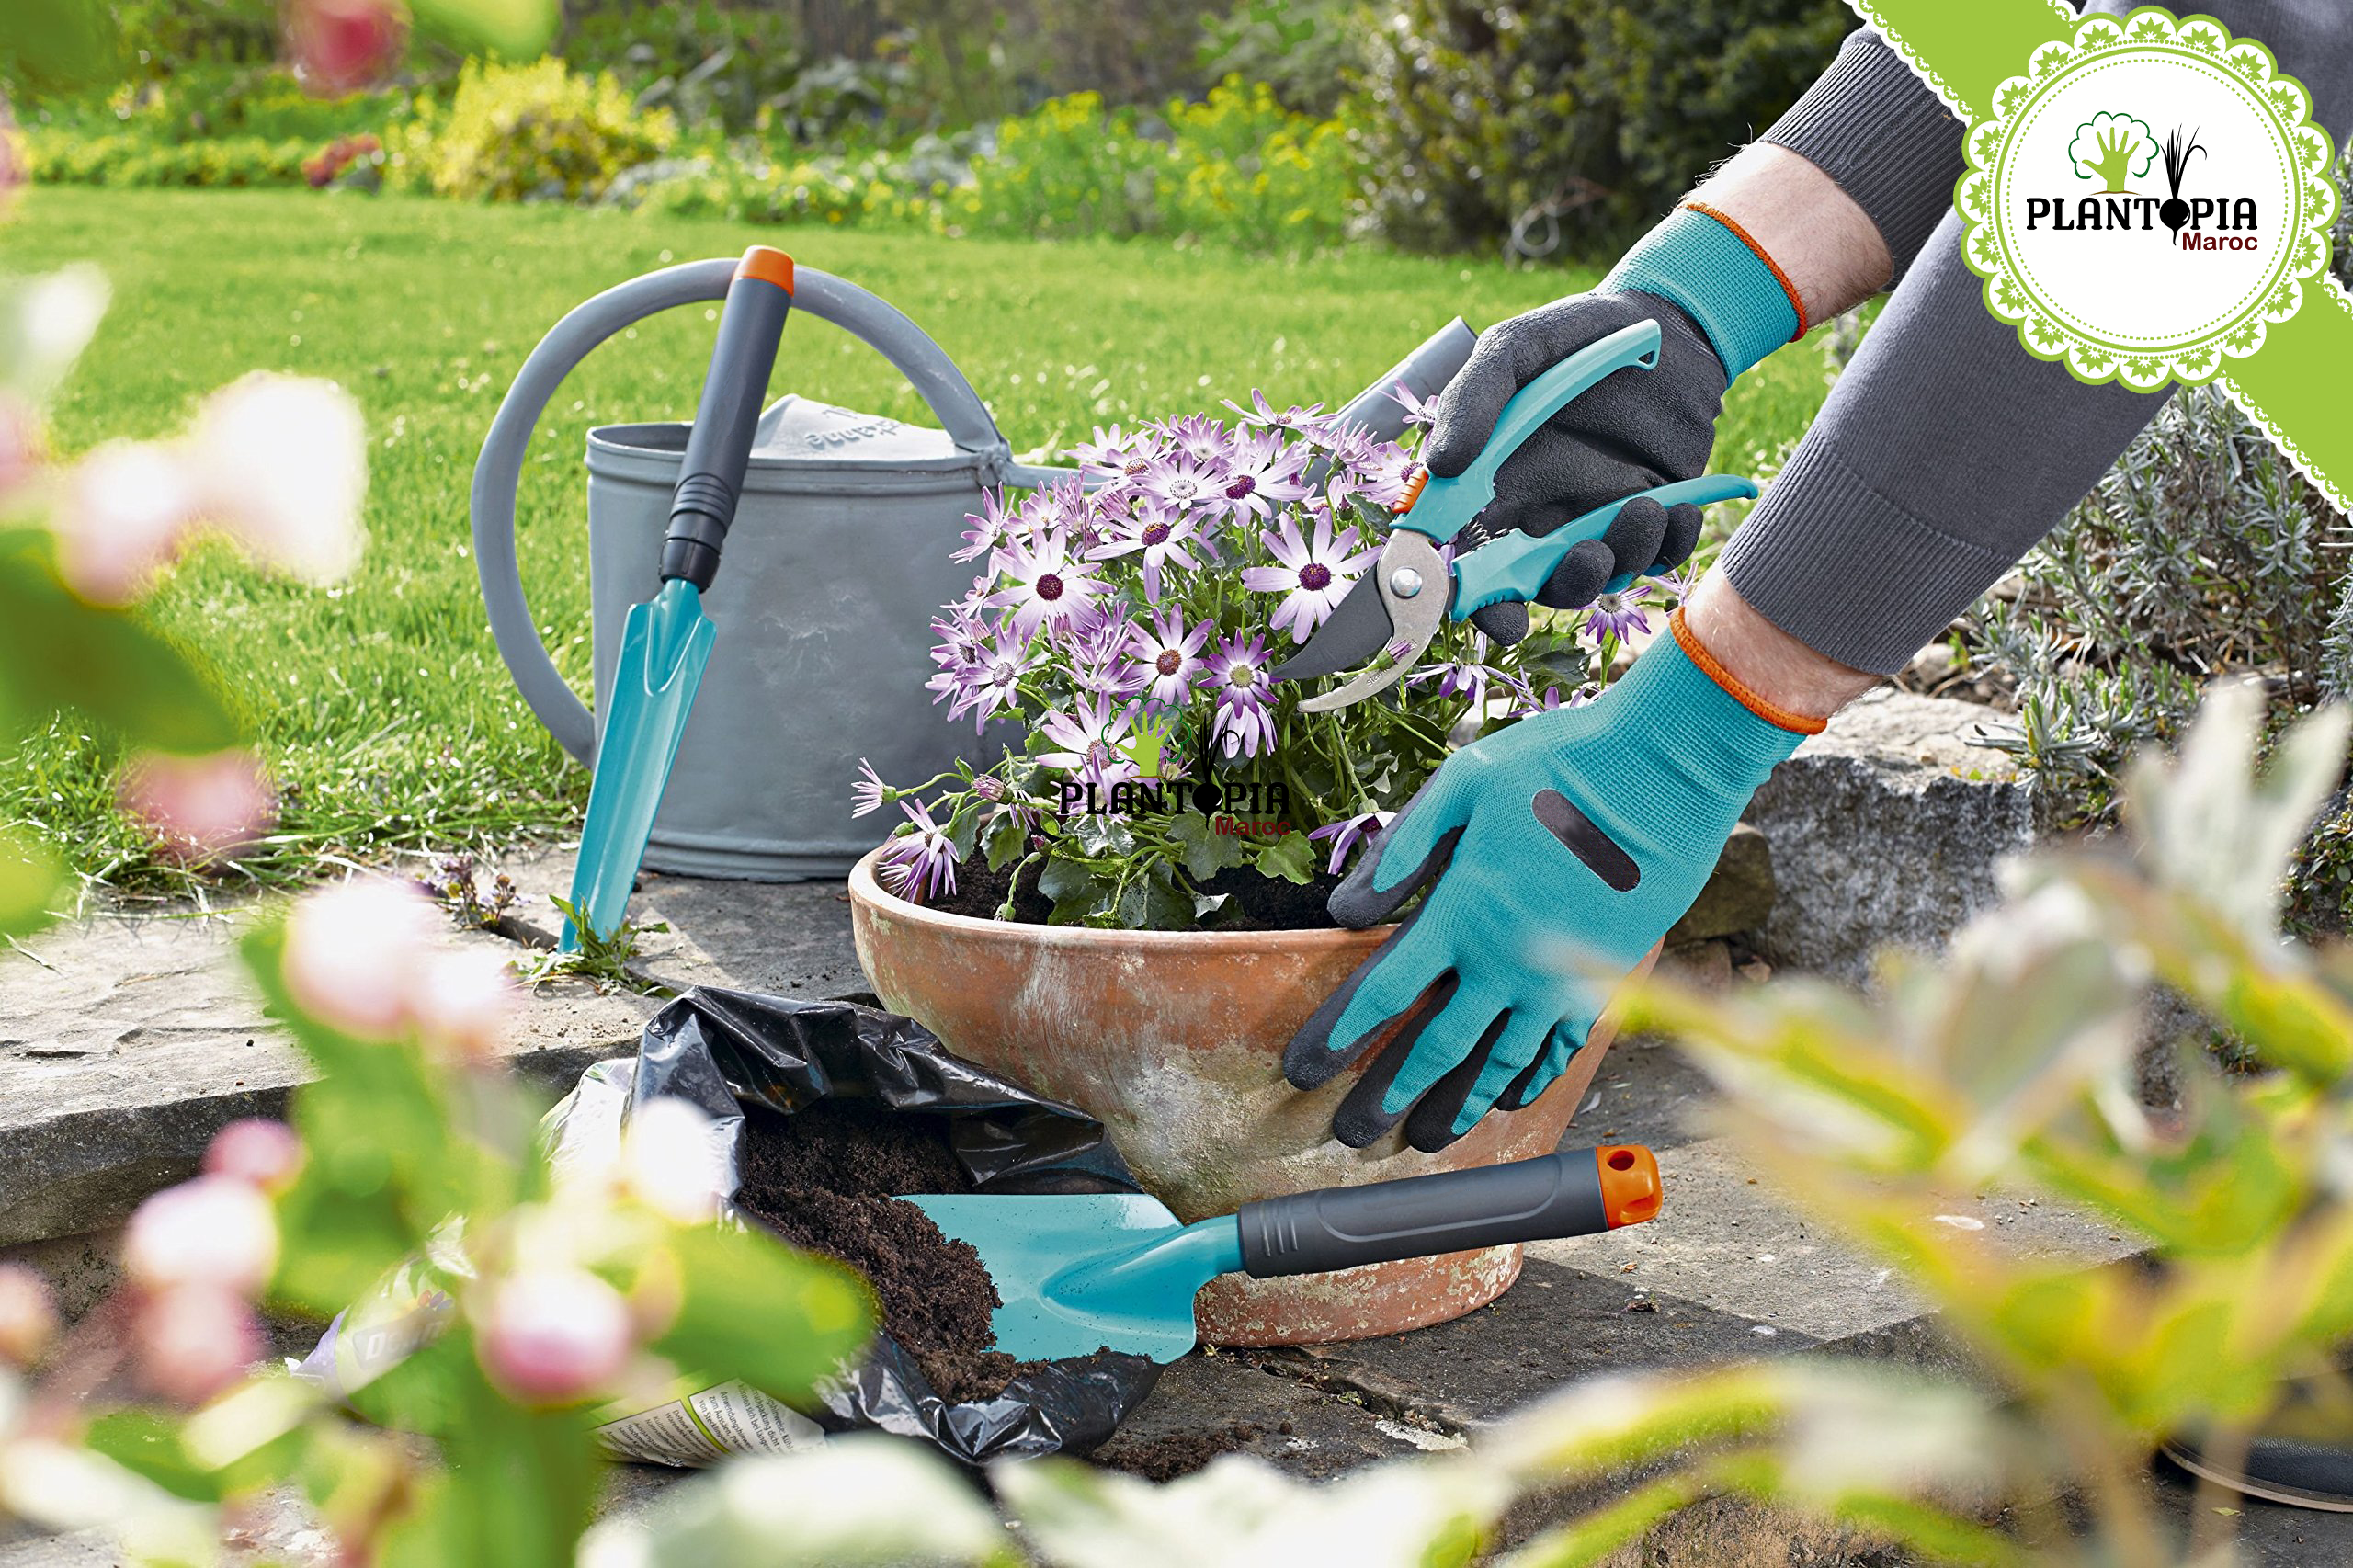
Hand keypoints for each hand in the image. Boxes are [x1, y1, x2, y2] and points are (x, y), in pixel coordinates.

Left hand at [1282, 618, 1803, 1150]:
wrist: (1667, 772)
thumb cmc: (1559, 765)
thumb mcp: (1462, 786)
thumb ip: (1401, 851)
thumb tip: (1343, 910)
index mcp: (1459, 911)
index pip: (1381, 994)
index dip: (1336, 1039)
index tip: (1302, 1072)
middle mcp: (1504, 961)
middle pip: (1432, 1049)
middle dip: (1385, 1096)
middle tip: (1352, 1134)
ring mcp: (1558, 980)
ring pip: (1496, 1064)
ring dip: (1455, 1106)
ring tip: (1424, 1140)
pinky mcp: (1604, 981)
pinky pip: (1558, 1051)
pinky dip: (1528, 1081)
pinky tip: (1506, 1100)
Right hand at [1425, 292, 1725, 644]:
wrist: (1663, 322)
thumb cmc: (1575, 335)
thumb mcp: (1515, 349)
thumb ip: (1473, 398)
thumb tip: (1437, 465)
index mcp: (1491, 485)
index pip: (1468, 558)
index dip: (1475, 596)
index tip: (1498, 608)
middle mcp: (1538, 512)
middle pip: (1536, 584)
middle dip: (1563, 585)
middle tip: (1588, 556)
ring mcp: (1594, 518)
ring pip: (1600, 575)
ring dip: (1623, 558)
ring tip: (1646, 508)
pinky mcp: (1650, 515)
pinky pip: (1658, 554)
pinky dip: (1671, 544)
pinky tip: (1680, 508)